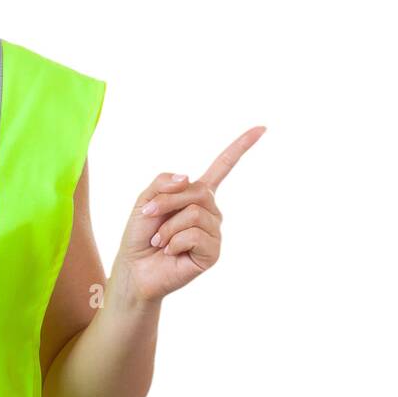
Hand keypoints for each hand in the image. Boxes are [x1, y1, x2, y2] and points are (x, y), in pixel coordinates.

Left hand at [112, 126, 265, 304]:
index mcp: (197, 194)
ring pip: (194, 213)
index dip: (241, 147)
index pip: (223, 166)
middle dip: (167, 202)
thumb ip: (164, 182)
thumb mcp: (146, 200)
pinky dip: (174, 241)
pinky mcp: (213, 252)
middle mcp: (211, 211)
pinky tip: (170, 252)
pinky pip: (195, 235)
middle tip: (150, 216)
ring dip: (168, 227)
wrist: (134, 268)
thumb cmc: (140, 234)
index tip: (262, 128)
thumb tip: (189, 178)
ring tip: (160, 241)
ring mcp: (214, 231)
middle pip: (197, 191)